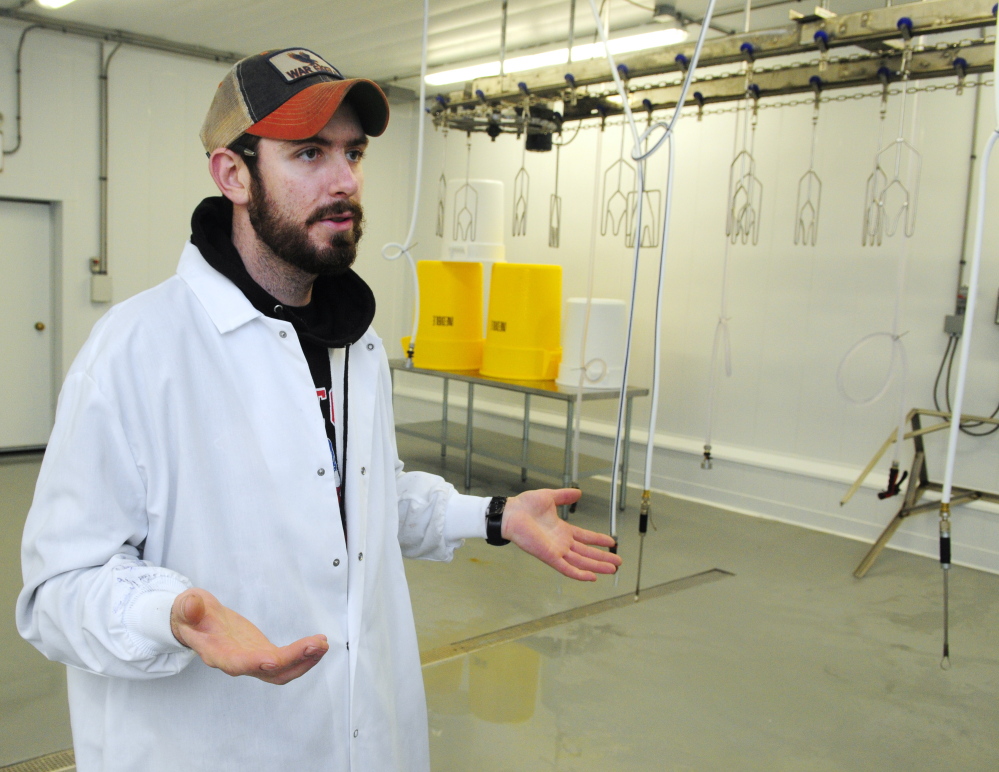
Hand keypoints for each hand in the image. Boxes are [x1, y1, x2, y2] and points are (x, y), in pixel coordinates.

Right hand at [170, 588, 328, 684]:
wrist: (196, 622)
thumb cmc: (191, 615)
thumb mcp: (185, 605)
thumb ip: (188, 607)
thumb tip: (191, 606)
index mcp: (216, 653)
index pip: (237, 663)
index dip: (255, 663)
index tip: (274, 660)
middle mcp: (236, 662)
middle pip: (268, 672)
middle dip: (294, 660)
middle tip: (317, 645)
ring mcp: (252, 660)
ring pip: (281, 671)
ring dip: (305, 660)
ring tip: (323, 645)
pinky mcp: (262, 653)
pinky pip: (286, 661)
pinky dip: (304, 654)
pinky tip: (318, 645)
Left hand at [501, 489, 621, 580]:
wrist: (511, 513)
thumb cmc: (525, 505)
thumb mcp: (549, 497)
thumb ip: (564, 496)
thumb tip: (578, 492)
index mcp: (562, 530)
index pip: (585, 537)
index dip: (598, 540)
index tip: (612, 543)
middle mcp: (561, 542)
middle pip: (587, 553)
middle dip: (603, 558)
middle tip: (618, 562)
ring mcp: (556, 551)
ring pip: (581, 562)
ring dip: (596, 566)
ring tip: (612, 570)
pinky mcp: (549, 556)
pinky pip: (566, 568)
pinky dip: (579, 574)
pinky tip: (592, 577)